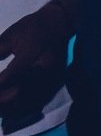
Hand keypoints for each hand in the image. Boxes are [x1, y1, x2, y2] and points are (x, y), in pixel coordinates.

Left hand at [0, 0, 71, 131]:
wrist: (60, 23)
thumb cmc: (32, 27)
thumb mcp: (10, 36)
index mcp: (32, 53)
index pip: (11, 76)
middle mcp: (43, 68)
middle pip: (20, 92)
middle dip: (2, 102)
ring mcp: (51, 76)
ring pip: (29, 100)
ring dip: (10, 108)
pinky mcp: (54, 82)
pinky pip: (37, 101)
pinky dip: (22, 109)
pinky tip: (10, 112)